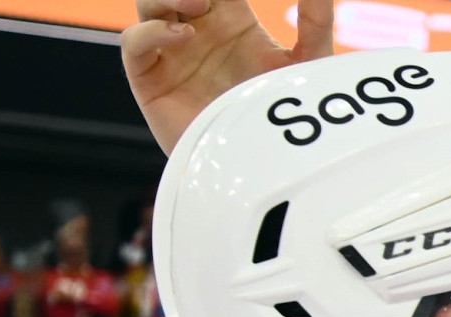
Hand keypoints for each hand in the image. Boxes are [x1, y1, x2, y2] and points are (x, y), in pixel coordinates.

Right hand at [122, 0, 335, 153]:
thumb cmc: (285, 117)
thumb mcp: (309, 64)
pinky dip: (151, 31)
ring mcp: (172, 53)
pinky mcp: (151, 79)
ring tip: (198, 3)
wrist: (260, 167)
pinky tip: (184, 36)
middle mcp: (198, 32)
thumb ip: (316, 22)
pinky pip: (134, 43)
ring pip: (150, 4)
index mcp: (232, 20)